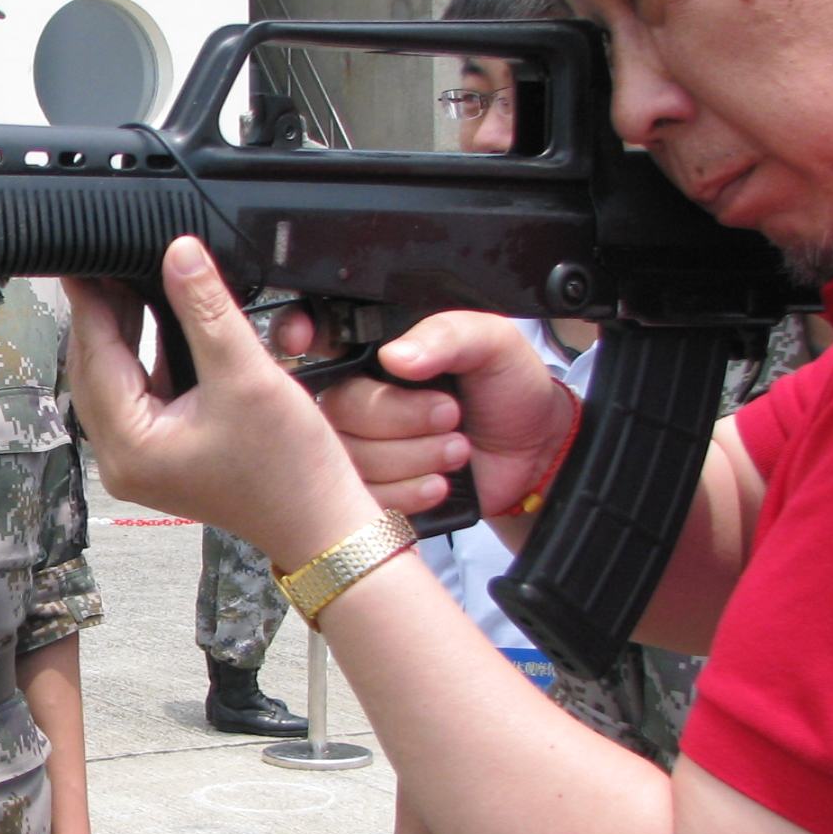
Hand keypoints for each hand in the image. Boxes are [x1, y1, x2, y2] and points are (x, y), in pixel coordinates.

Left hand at [64, 239, 377, 565]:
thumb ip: (205, 309)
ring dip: (124, 332)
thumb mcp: (245, 374)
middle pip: (95, 369)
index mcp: (128, 445)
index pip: (95, 355)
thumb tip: (178, 252)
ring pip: (115, 380)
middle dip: (103, 313)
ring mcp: (138, 460)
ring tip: (131, 277)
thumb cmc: (288, 465)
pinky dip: (145, 357)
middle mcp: (120, 459)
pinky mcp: (160, 455)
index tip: (83, 256)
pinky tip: (159, 320)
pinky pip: (138, 395)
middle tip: (108, 257)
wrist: (321, 521)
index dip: (91, 299)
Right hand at [284, 308, 578, 521]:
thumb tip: (396, 356)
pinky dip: (408, 493)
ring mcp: (361, 446)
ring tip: (457, 449)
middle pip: (338, 408)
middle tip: (451, 414)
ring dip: (413, 457)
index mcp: (377, 350)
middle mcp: (360, 396)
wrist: (535, 454)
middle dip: (399, 418)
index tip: (303, 344)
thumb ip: (447, 335)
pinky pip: (363, 498)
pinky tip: (440, 482)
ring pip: (350, 458)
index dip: (297, 336)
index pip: (314, 335)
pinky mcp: (372, 490)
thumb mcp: (492, 343)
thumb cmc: (510, 390)